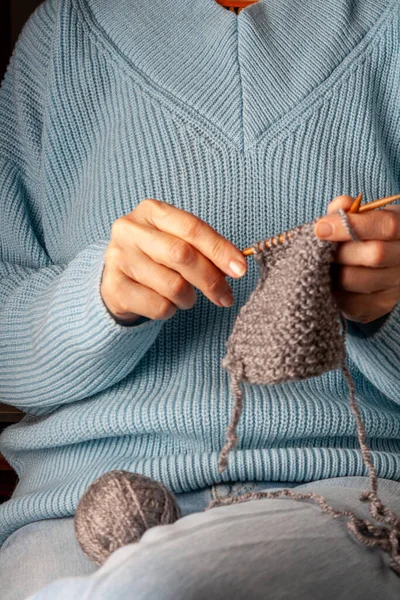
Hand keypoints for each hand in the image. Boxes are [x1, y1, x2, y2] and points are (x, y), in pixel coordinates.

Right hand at [101, 199, 246, 323]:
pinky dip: (171, 310)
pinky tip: (165, 303)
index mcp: (151, 211)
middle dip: (210, 279)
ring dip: (189, 298)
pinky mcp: (113, 288)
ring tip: (187, 298)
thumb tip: (237, 266)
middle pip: (182, 255)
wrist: (117, 279)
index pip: (192, 228)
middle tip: (226, 296)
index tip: (240, 269)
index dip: (219, 249)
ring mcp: (118, 258)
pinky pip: (158, 306)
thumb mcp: (178, 242)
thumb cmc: (156, 257)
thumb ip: (205, 249)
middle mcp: (130, 230)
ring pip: (172, 285)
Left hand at [314, 195, 399, 323]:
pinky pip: (349, 301)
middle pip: (375, 255)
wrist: (374, 264)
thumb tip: (339, 207)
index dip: (351, 225)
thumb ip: (348, 208)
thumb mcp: (360, 215)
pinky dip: (332, 290)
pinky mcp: (379, 306)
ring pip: (357, 280)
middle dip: (340, 251)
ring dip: (333, 271)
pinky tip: (329, 279)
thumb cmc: (363, 233)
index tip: (321, 227)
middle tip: (320, 248)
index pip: (386, 226)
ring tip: (323, 263)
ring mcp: (395, 286)